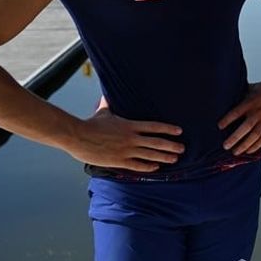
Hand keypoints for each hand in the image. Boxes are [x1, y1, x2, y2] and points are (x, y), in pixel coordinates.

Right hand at [69, 107, 183, 171]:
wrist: (77, 136)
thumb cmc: (90, 123)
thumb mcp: (103, 111)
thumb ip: (109, 103)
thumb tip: (107, 92)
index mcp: (130, 125)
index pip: (154, 126)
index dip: (168, 129)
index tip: (179, 131)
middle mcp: (131, 138)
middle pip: (156, 142)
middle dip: (171, 146)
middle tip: (182, 149)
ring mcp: (125, 150)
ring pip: (150, 155)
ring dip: (164, 157)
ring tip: (175, 159)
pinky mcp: (118, 161)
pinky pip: (137, 165)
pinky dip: (147, 167)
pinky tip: (156, 168)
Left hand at [218, 77, 260, 154]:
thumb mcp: (252, 88)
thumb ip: (241, 94)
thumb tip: (228, 96)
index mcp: (251, 102)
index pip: (236, 112)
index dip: (227, 120)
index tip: (219, 126)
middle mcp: (258, 112)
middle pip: (245, 128)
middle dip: (234, 138)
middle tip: (225, 146)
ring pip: (254, 135)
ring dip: (244, 145)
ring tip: (235, 152)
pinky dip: (256, 145)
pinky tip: (249, 151)